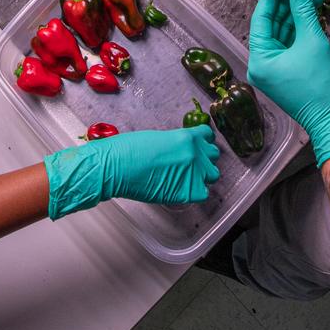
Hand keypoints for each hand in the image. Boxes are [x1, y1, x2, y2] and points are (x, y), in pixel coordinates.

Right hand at [43, 127, 220, 218]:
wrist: (117, 167)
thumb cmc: (128, 150)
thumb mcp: (158, 138)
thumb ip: (176, 143)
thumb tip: (181, 151)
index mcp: (187, 137)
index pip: (207, 136)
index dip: (202, 143)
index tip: (198, 147)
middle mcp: (195, 154)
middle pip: (212, 156)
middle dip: (203, 159)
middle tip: (190, 164)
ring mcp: (194, 173)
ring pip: (212, 175)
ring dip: (202, 176)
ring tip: (186, 178)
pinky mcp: (188, 191)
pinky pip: (203, 193)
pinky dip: (194, 192)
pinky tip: (182, 189)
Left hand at [248, 0, 329, 164]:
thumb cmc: (321, 86)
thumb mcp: (312, 41)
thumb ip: (303, 10)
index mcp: (259, 59)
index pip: (261, 18)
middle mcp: (261, 64)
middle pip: (271, 25)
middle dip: (287, 4)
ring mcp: (273, 69)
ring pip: (281, 33)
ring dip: (295, 16)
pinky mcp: (286, 72)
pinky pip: (289, 44)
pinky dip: (299, 30)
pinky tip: (310, 13)